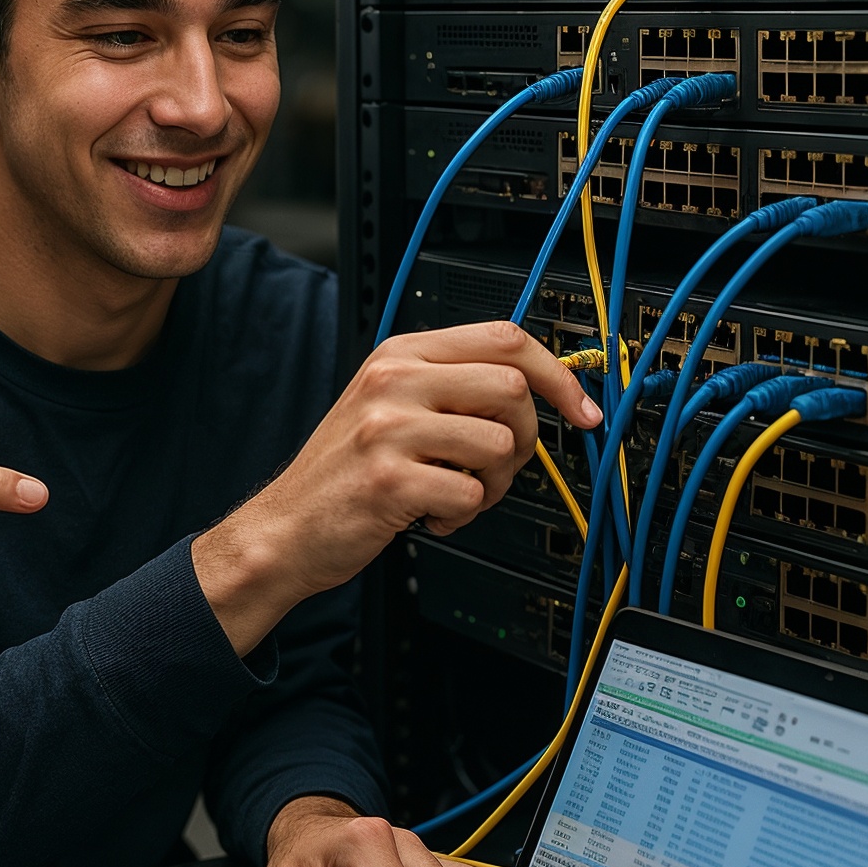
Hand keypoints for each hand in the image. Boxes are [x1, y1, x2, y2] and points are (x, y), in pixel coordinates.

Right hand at [193, 321, 596, 652]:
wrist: (286, 528)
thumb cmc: (344, 473)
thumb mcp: (386, 404)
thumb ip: (449, 384)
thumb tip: (539, 387)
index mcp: (399, 354)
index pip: (504, 338)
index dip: (558, 374)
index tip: (581, 409)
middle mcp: (393, 381)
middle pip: (512, 389)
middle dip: (526, 438)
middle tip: (496, 466)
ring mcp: (389, 429)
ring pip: (499, 446)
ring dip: (494, 486)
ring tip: (456, 494)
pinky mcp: (390, 481)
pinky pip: (470, 496)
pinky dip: (462, 517)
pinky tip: (430, 516)